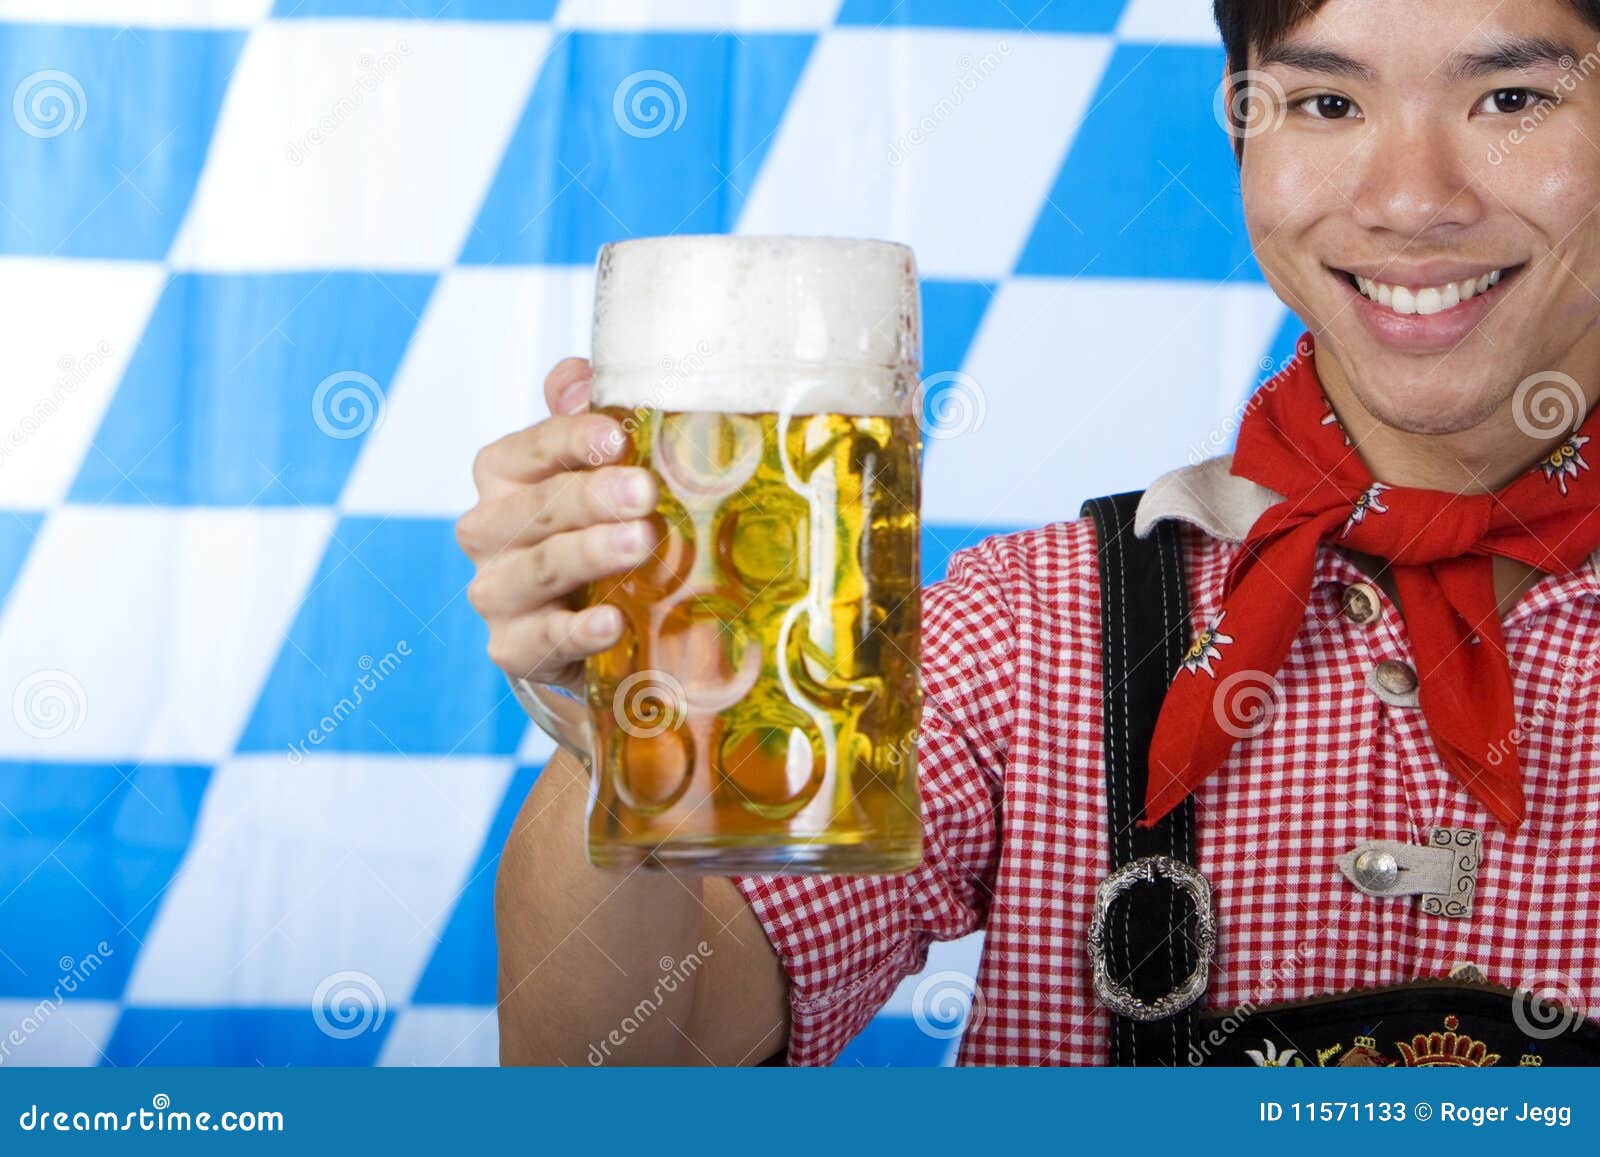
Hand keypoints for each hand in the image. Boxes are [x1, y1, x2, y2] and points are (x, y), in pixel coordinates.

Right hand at [457, 357, 656, 691]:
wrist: (580, 622)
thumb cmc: (588, 529)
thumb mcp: (590, 472)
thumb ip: (584, 419)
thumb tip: (577, 373)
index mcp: (504, 476)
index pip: (529, 449)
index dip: (569, 440)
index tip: (615, 437)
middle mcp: (489, 531)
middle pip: (536, 507)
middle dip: (591, 497)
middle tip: (645, 491)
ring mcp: (497, 592)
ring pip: (539, 568)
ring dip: (590, 553)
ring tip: (641, 544)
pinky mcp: (513, 647)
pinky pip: (542, 639)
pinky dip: (579, 631)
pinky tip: (614, 622)